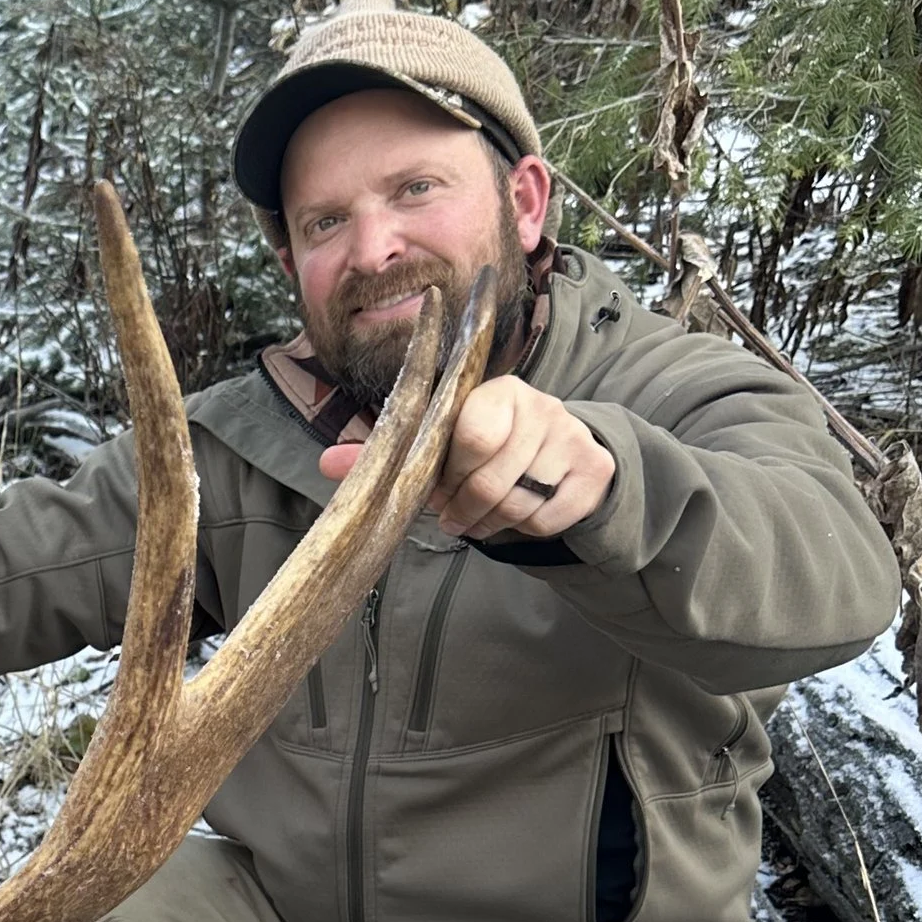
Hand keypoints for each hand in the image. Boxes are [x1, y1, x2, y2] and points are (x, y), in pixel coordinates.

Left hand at [318, 375, 614, 540]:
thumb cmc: (488, 451)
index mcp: (497, 391)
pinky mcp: (593, 472)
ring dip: (489, 522)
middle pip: (490, 478)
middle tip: (453, 513)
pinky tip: (516, 516)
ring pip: (518, 502)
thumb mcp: (442, 447)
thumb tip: (327, 463)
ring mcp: (571, 438)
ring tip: (478, 516)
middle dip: (464, 505)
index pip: (470, 431)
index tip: (439, 487)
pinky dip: (525, 529)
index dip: (449, 473)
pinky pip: (547, 519)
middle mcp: (541, 406)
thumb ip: (389, 454)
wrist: (563, 458)